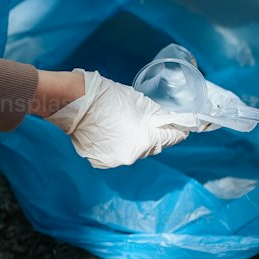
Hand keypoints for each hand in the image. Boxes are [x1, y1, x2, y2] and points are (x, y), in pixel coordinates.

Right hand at [45, 69, 210, 168]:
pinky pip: (117, 154)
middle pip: (153, 146)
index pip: (171, 138)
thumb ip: (158, 114)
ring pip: (134, 151)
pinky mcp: (100, 161)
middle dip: (156, 135)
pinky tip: (114, 132)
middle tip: (157, 123)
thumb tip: (171, 118)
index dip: (179, 131)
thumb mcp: (140, 101)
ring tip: (130, 125)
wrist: (75, 102)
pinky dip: (118, 145)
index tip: (183, 127)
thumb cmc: (108, 97)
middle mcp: (132, 156)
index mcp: (145, 140)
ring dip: (136, 141)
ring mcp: (115, 160)